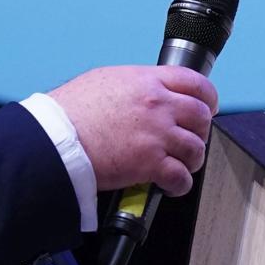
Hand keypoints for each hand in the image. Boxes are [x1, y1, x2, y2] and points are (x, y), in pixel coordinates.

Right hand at [48, 66, 216, 196]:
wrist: (56, 136)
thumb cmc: (70, 110)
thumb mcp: (106, 80)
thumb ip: (135, 84)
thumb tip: (145, 92)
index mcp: (148, 81)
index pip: (195, 83)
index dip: (208, 97)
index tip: (208, 107)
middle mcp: (158, 105)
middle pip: (201, 116)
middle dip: (200, 130)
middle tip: (191, 138)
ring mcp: (157, 134)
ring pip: (196, 148)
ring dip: (192, 159)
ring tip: (180, 164)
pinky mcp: (150, 163)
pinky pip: (181, 177)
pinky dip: (179, 184)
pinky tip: (170, 184)